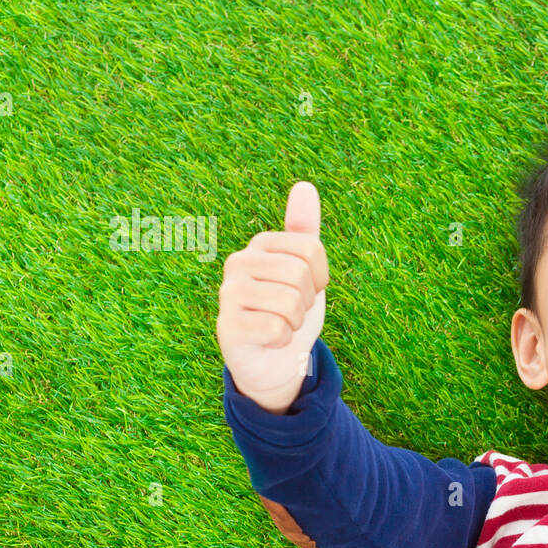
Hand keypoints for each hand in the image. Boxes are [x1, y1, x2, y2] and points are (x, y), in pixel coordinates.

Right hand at [216, 181, 329, 413]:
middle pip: (300, 275)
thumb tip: (305, 186)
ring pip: (289, 302)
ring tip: (281, 324)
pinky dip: (283, 340)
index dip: (320, 277)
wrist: (274, 361)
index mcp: (259, 245)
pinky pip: (276, 328)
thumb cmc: (289, 311)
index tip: (307, 290)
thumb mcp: (304, 269)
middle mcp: (238, 263)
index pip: (311, 249)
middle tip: (291, 311)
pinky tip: (269, 340)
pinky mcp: (228, 327)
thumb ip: (304, 230)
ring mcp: (228, 294)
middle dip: (306, 301)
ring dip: (295, 322)